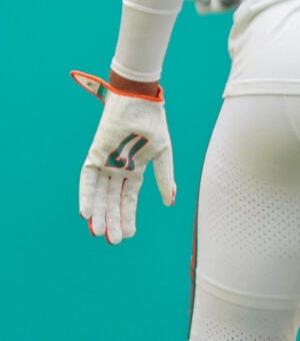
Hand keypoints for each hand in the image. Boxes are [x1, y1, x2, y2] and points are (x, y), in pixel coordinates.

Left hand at [74, 70, 174, 243]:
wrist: (140, 99)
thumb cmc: (152, 121)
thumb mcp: (163, 153)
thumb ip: (165, 178)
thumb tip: (170, 203)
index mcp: (135, 168)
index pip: (129, 197)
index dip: (128, 215)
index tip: (129, 235)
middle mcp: (118, 167)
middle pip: (113, 200)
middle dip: (113, 220)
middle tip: (113, 241)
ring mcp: (106, 161)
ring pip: (100, 194)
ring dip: (99, 213)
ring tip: (99, 234)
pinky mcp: (96, 153)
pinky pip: (89, 178)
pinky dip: (88, 195)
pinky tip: (87, 213)